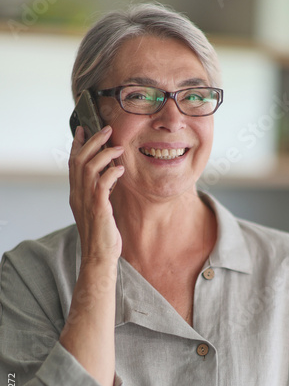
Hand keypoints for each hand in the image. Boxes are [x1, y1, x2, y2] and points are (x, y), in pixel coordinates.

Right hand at [69, 125, 124, 262]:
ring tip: (118, 147)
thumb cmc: (101, 235)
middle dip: (93, 141)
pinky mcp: (98, 208)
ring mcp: (86, 201)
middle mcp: (77, 194)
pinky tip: (121, 169)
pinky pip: (102, 184)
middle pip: (79, 159)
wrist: (99, 256)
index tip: (84, 129)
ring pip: (89, 168)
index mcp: (76, 194)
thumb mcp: (97, 209)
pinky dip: (111, 172)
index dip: (77, 145)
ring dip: (104, 153)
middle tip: (107, 130)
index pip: (72, 163)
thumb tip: (109, 177)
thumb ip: (99, 192)